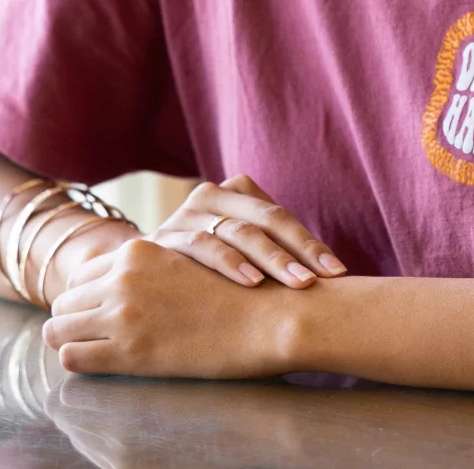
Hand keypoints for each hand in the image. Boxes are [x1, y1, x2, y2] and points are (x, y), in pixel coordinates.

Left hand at [42, 235, 301, 377]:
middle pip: (65, 300)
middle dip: (75, 318)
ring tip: (95, 353)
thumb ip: (162, 263)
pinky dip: (80, 363)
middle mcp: (122, 277)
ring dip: (72, 341)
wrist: (272, 317)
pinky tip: (101, 366)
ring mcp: (122, 313)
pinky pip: (72, 358)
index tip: (99, 312)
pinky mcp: (129, 351)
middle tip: (94, 336)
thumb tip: (145, 282)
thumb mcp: (195, 258)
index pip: (83, 273)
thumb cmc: (247, 292)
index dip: (88, 295)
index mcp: (138, 252)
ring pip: (58, 329)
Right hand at [147, 174, 346, 288]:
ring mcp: (185, 216)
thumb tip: (333, 280)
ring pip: (237, 232)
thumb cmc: (205, 265)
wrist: (136, 270)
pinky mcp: (163, 240)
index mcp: (234, 191)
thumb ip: (271, 250)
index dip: (310, 243)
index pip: (278, 216)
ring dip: (270, 259)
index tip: (337, 272)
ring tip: (298, 282)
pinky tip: (251, 282)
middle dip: (297, 251)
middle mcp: (210, 196)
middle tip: (321, 279)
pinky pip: (202, 246)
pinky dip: (229, 263)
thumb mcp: (237, 249)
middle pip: (264, 219)